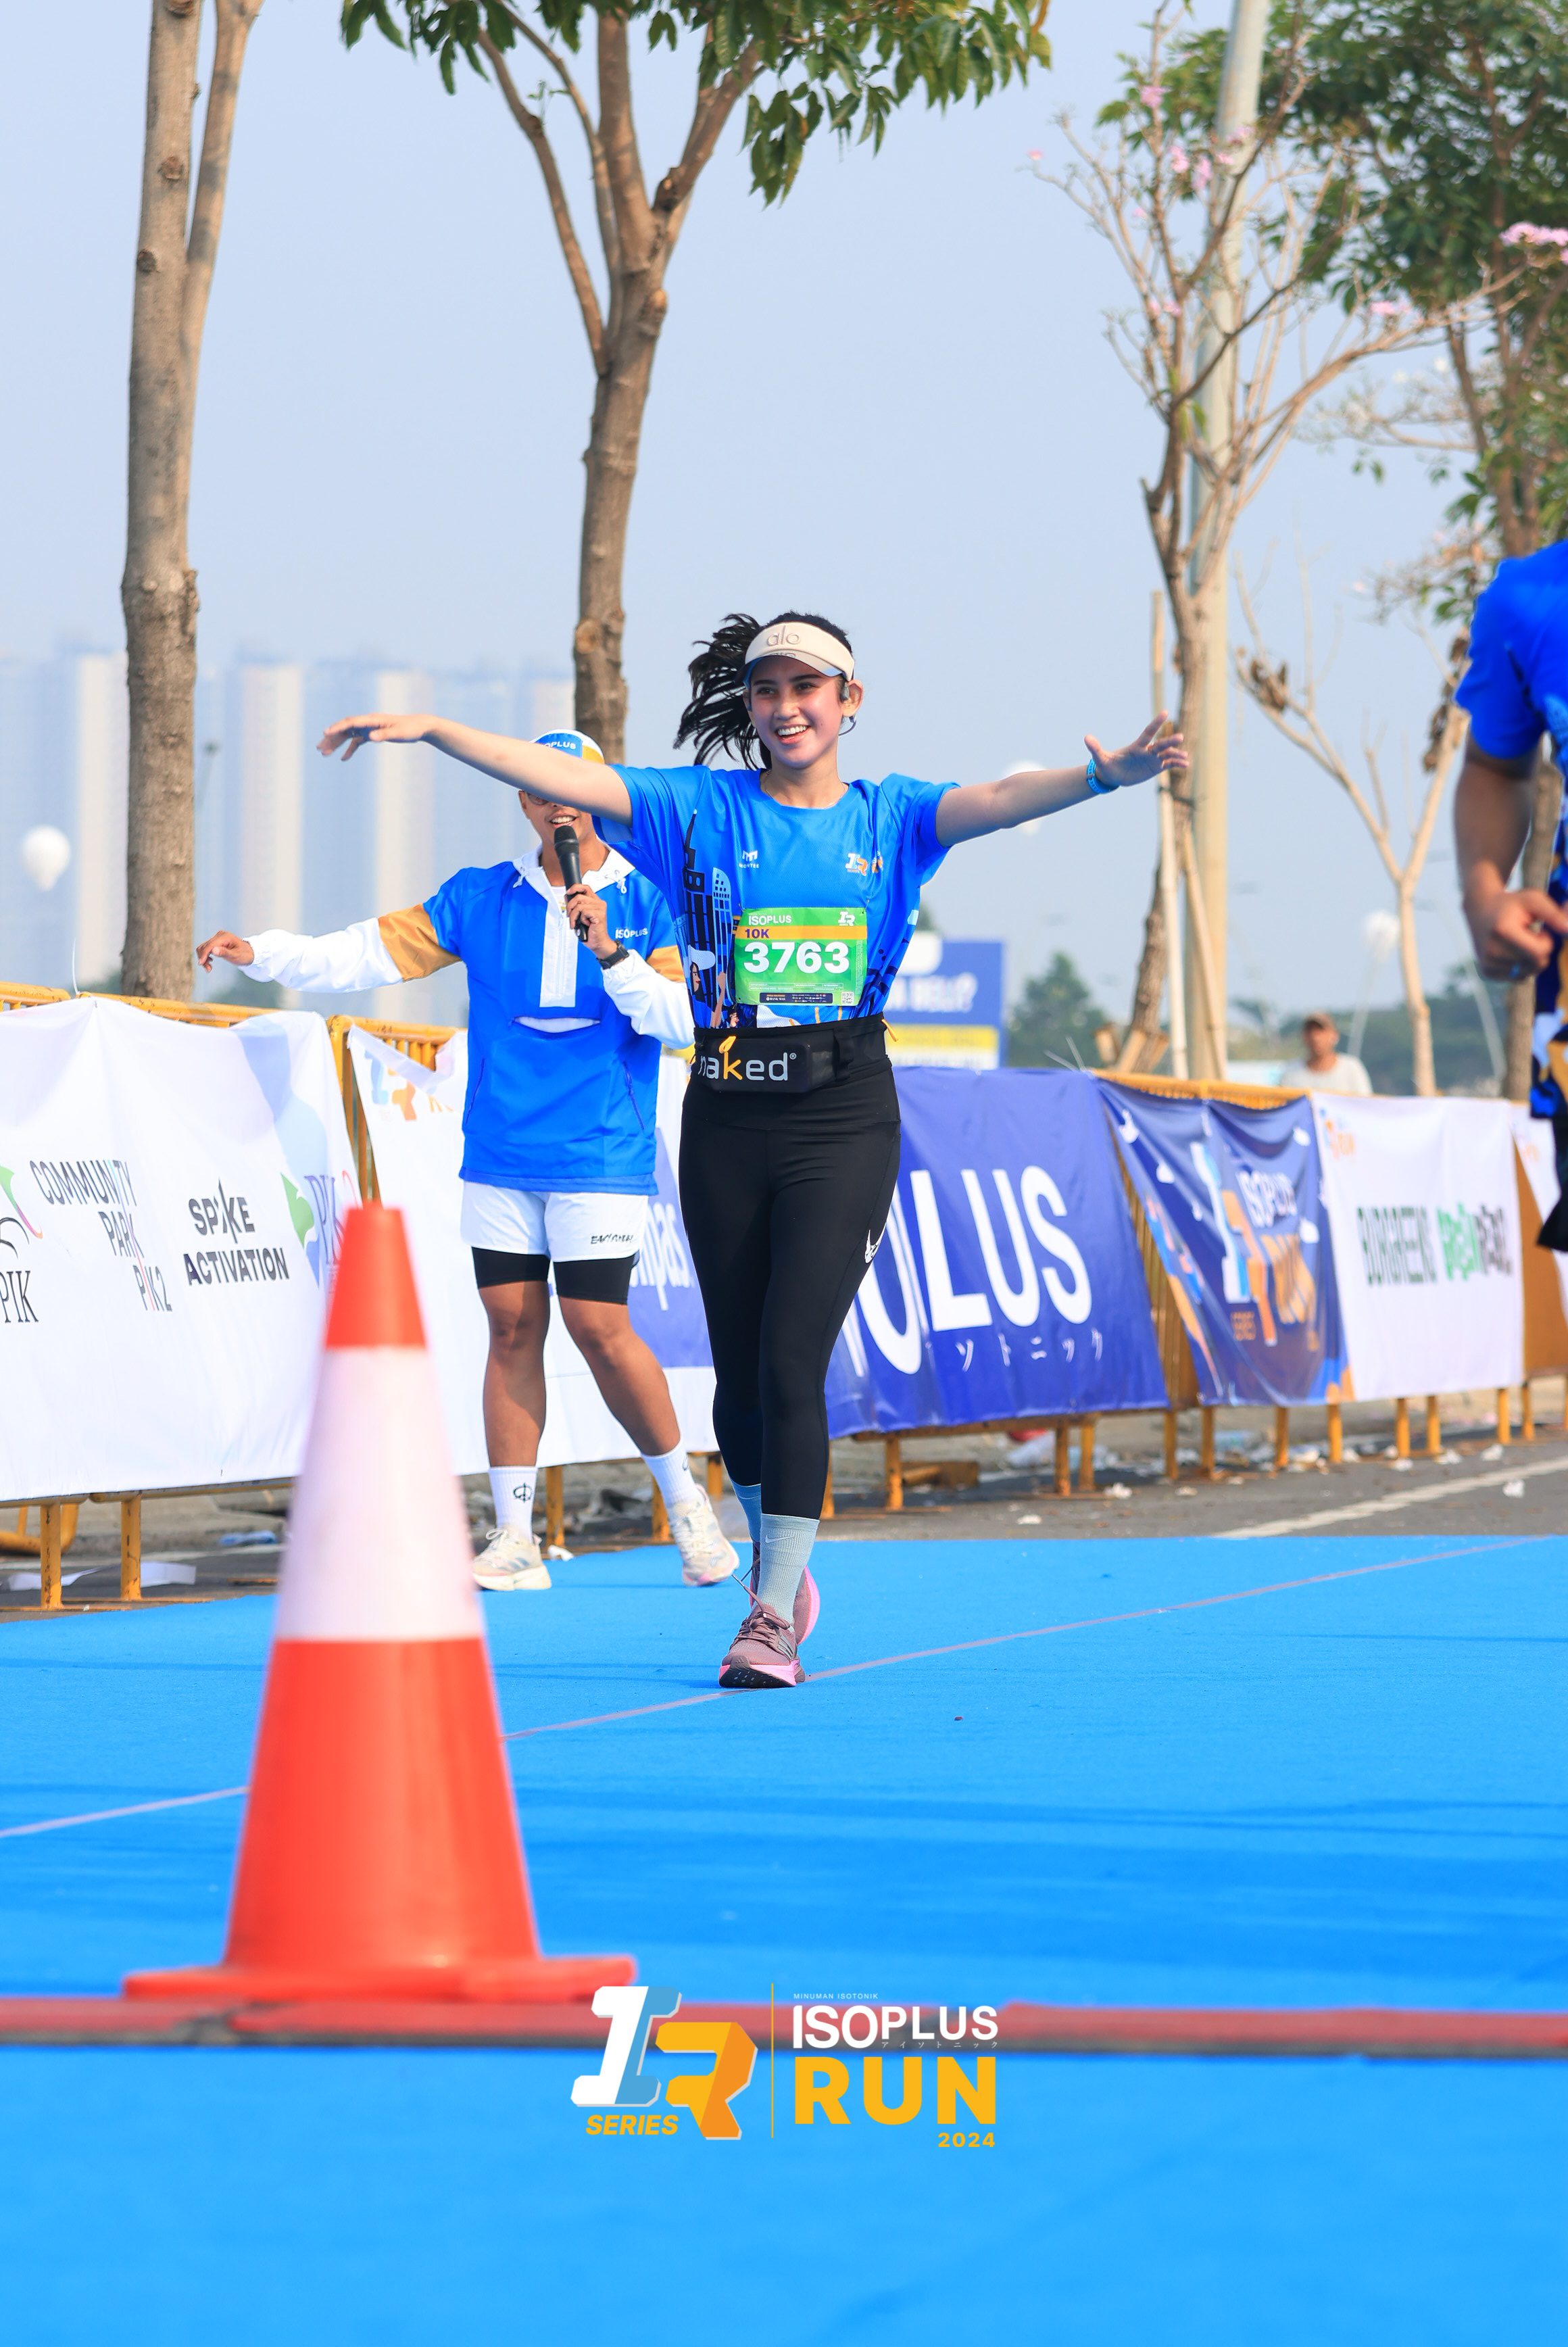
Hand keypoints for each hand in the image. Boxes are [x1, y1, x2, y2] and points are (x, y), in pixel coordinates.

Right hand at [195, 930, 252, 972]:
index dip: (204, 954)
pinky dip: (205, 955)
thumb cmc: (245, 955)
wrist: (250, 953)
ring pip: (204, 947)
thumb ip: (224, 953)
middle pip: (205, 946)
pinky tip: (209, 961)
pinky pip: (207, 948)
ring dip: (203, 957)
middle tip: (208, 969)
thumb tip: (213, 950)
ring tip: (208, 967)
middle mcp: (220, 935)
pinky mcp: (216, 941)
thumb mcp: (236, 956)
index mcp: (225, 937)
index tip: (201, 963)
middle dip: (203, 958)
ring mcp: (218, 938)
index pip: (210, 945)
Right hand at [317, 711, 431, 761]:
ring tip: (324, 753)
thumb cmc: (410, 729)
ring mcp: (369, 728)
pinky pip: (357, 742)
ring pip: (348, 735)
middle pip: (345, 729)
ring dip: (336, 744)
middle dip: (331, 738)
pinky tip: (343, 759)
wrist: (419, 727)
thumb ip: (384, 735)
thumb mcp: (398, 733)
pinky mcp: (372, 734)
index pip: (350, 722)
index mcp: (372, 719)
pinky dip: (350, 750)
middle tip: (319, 748)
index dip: (337, 727)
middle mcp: (367, 722)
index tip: (325, 733)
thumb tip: (371, 737)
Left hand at [564, 882, 613, 957]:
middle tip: (569, 916)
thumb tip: (567, 896)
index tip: (568, 892)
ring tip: (575, 923)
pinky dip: (580, 920)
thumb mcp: (579, 916)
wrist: (598, 943)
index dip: (575, 887)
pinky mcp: (599, 914)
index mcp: (596, 902)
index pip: (585, 888)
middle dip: (570, 907)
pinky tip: (585, 925)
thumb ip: (575, 906)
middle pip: (578, 897)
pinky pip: (583, 912)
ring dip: (573, 916)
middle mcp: (599, 903)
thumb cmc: (590, 932)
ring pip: (579, 905)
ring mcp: (600, 908)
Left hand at [1086, 714, 1187, 790]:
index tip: (1165, 712)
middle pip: (1160, 744)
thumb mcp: (1100, 758)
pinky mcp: (1155, 768)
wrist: (1112, 775)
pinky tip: (1185, 765)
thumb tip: (1086, 737)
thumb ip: (1095, 748)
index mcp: (1136, 746)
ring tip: (1186, 757)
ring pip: (1167, 754)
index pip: (1148, 732)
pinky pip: (1168, 765)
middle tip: (1180, 737)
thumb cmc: (1107, 765)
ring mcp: (1152, 759)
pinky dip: (1176, 764)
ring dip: (1176, 754)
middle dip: (1169, 741)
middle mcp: (1147, 750)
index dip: (1156, 723)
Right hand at [1466, 883, 1567, 982]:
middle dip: (1539, 951)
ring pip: (1528, 973)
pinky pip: (1517, 978)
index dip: (1545, 941)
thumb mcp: (1534, 900)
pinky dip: (1521, 966)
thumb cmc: (1511, 904)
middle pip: (1536, 965)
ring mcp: (1488, 963)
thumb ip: (1554, 915)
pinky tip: (1511, 951)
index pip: (1539, 953)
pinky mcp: (1487, 972)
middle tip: (1528, 935)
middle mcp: (1492, 951)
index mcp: (1503, 932)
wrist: (1480, 909)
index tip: (1536, 929)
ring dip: (1530, 959)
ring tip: (1518, 942)